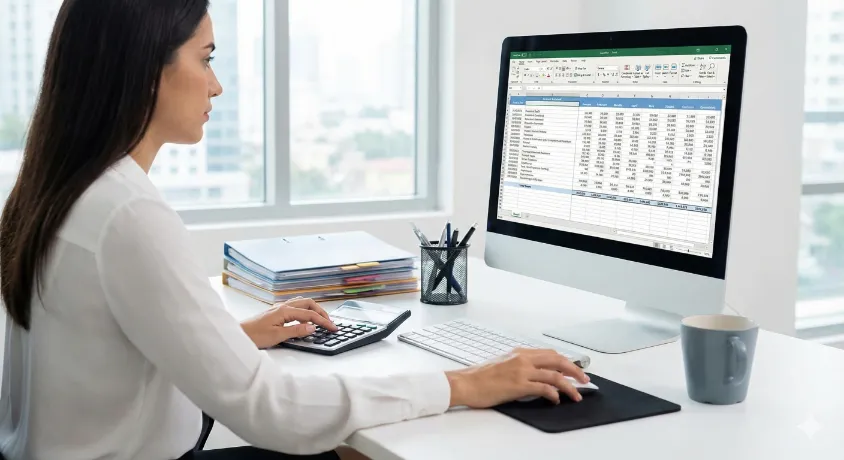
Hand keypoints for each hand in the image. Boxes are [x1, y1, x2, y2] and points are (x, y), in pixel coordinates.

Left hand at [240, 297, 338, 348]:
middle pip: (308, 303)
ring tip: (321, 319)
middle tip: (330, 323)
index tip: (333, 328)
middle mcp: (283, 306)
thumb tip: (312, 327)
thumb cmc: (254, 336)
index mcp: (285, 311)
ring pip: (302, 303)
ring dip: (313, 309)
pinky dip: (305, 310)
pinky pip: (295, 306)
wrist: (238, 334)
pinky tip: (305, 318)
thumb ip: (296, 331)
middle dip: (321, 312)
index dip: (323, 321)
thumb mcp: (277, 336)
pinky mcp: (275, 312)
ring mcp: (279, 308)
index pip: (310, 314)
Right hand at [444, 348, 589, 406]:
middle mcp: (522, 358)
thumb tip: (534, 376)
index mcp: (519, 353)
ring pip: (554, 374)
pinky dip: (554, 394)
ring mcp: (521, 371)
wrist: (465, 383)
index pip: (549, 353)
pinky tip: (556, 400)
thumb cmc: (479, 377)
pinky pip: (544, 388)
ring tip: (576, 395)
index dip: (565, 361)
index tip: (574, 369)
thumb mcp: (502, 365)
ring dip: (569, 385)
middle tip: (584, 380)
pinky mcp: (518, 385)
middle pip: (557, 360)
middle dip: (574, 370)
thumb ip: (520, 367)